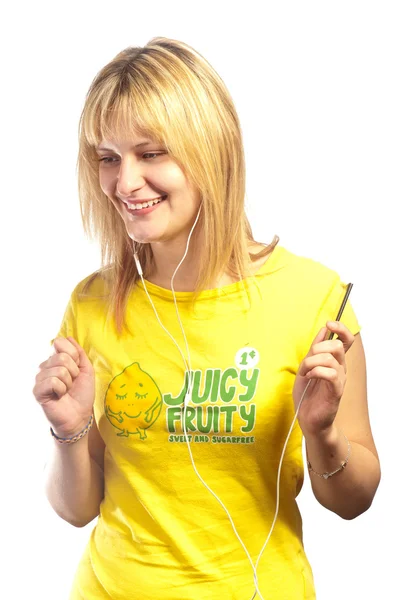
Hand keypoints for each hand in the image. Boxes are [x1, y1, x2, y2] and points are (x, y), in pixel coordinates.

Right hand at [33, 337, 94, 437]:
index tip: (77, 369)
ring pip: (58, 369)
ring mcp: (40, 378)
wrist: (79, 416)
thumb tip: (69, 337)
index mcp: (56, 359)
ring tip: (66, 390)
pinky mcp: (37, 390)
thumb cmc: (82, 394)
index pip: (60, 342)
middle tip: (72, 383)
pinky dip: (61, 389)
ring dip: (68, 382)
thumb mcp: (86, 370)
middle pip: (61, 357)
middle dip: (74, 371)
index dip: (74, 355)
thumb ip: (79, 353)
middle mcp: (45, 366)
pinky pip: (52, 381)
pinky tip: (59, 396)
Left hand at [292, 321, 354, 437]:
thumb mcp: (306, 366)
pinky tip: (309, 378)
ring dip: (312, 362)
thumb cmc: (307, 394)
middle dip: (317, 348)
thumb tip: (324, 329)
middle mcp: (340, 369)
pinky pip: (331, 374)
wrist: (308, 419)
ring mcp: (339, 380)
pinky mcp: (336, 392)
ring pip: (331, 359)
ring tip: (305, 372)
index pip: (346, 340)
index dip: (341, 328)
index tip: (330, 323)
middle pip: (337, 346)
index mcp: (334, 362)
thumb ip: (315, 349)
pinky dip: (316, 372)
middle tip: (307, 362)